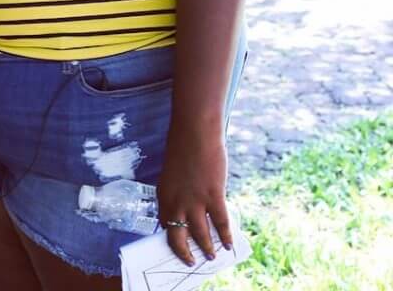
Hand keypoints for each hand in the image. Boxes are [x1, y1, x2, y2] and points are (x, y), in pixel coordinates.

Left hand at [156, 121, 231, 264]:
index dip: (172, 237)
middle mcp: (176, 201)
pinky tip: (229, 244)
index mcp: (163, 194)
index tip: (179, 245)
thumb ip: (177, 192)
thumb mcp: (173, 173)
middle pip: (178, 236)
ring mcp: (195, 201)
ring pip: (201, 235)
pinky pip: (221, 224)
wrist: (195, 131)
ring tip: (212, 256)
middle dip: (185, 253)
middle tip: (191, 261)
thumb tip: (188, 209)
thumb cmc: (183, 147)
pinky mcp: (213, 196)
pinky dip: (225, 236)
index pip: (165, 224)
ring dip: (207, 248)